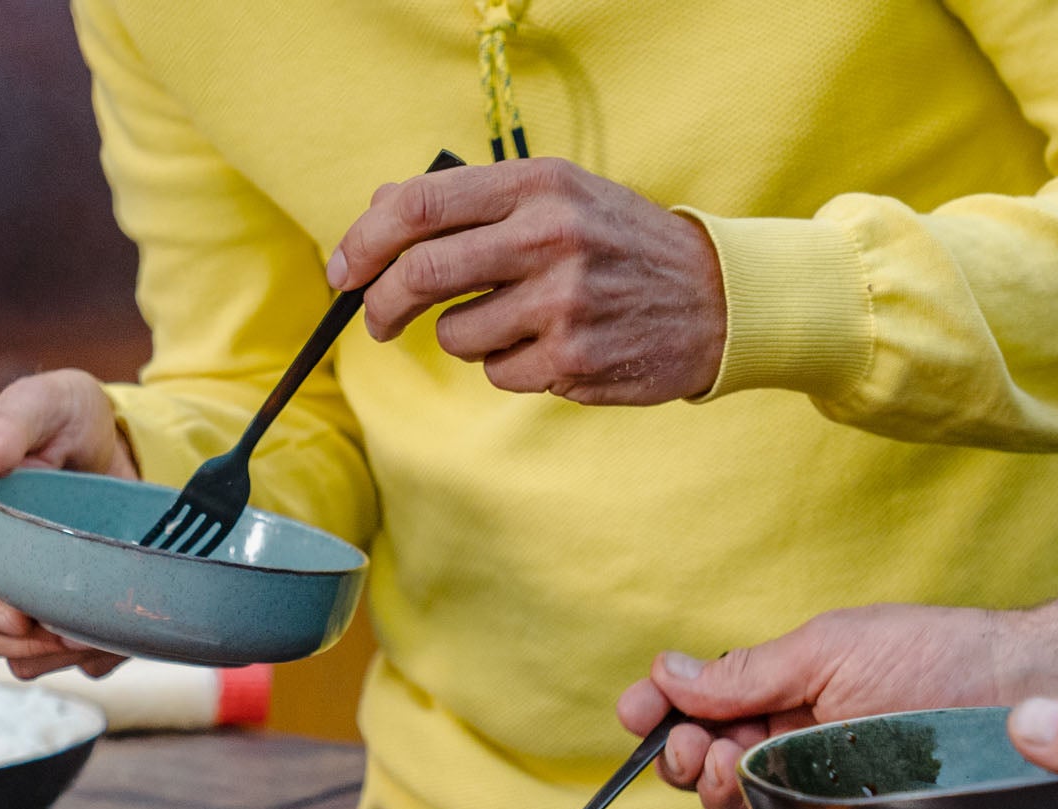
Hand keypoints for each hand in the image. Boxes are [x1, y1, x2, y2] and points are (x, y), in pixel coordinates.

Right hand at [0, 369, 139, 675]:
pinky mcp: (71, 612)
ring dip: (60, 658)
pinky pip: (77, 662)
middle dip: (21, 643)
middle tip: (70, 630)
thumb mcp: (43, 405)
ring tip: (101, 631)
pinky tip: (124, 629)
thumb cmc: (67, 415)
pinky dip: (100, 657)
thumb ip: (10, 426)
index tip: (18, 614)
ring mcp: (31, 596)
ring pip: (24, 659)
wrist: (121, 440)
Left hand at [324, 158, 726, 404]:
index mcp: (537, 184)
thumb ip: (472, 201)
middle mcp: (549, 237)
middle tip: (378, 320)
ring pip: (457, 336)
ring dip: (466, 338)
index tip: (343, 269)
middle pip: (421, 274)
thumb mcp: (556, 196)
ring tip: (514, 322)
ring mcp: (562, 303)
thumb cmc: (619, 243)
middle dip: (383, 304)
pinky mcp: (573, 360)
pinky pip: (499, 375)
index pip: (418, 206)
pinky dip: (510, 367)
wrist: (714, 297)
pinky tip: (552, 347)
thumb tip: (380, 209)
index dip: (364, 241)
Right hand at [613, 605, 1030, 808]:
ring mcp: (820, 789)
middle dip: (682, 752)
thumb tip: (669, 672)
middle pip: (710, 761)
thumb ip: (746, 672)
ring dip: (709, 784)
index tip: (634, 713)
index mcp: (791, 690)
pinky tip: (753, 789)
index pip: (708, 708)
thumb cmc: (939, 657)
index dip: (663, 712)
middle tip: (692, 742)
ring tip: (724, 760)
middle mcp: (800, 743)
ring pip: (737, 802)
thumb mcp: (829, 649)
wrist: (1019, 696)